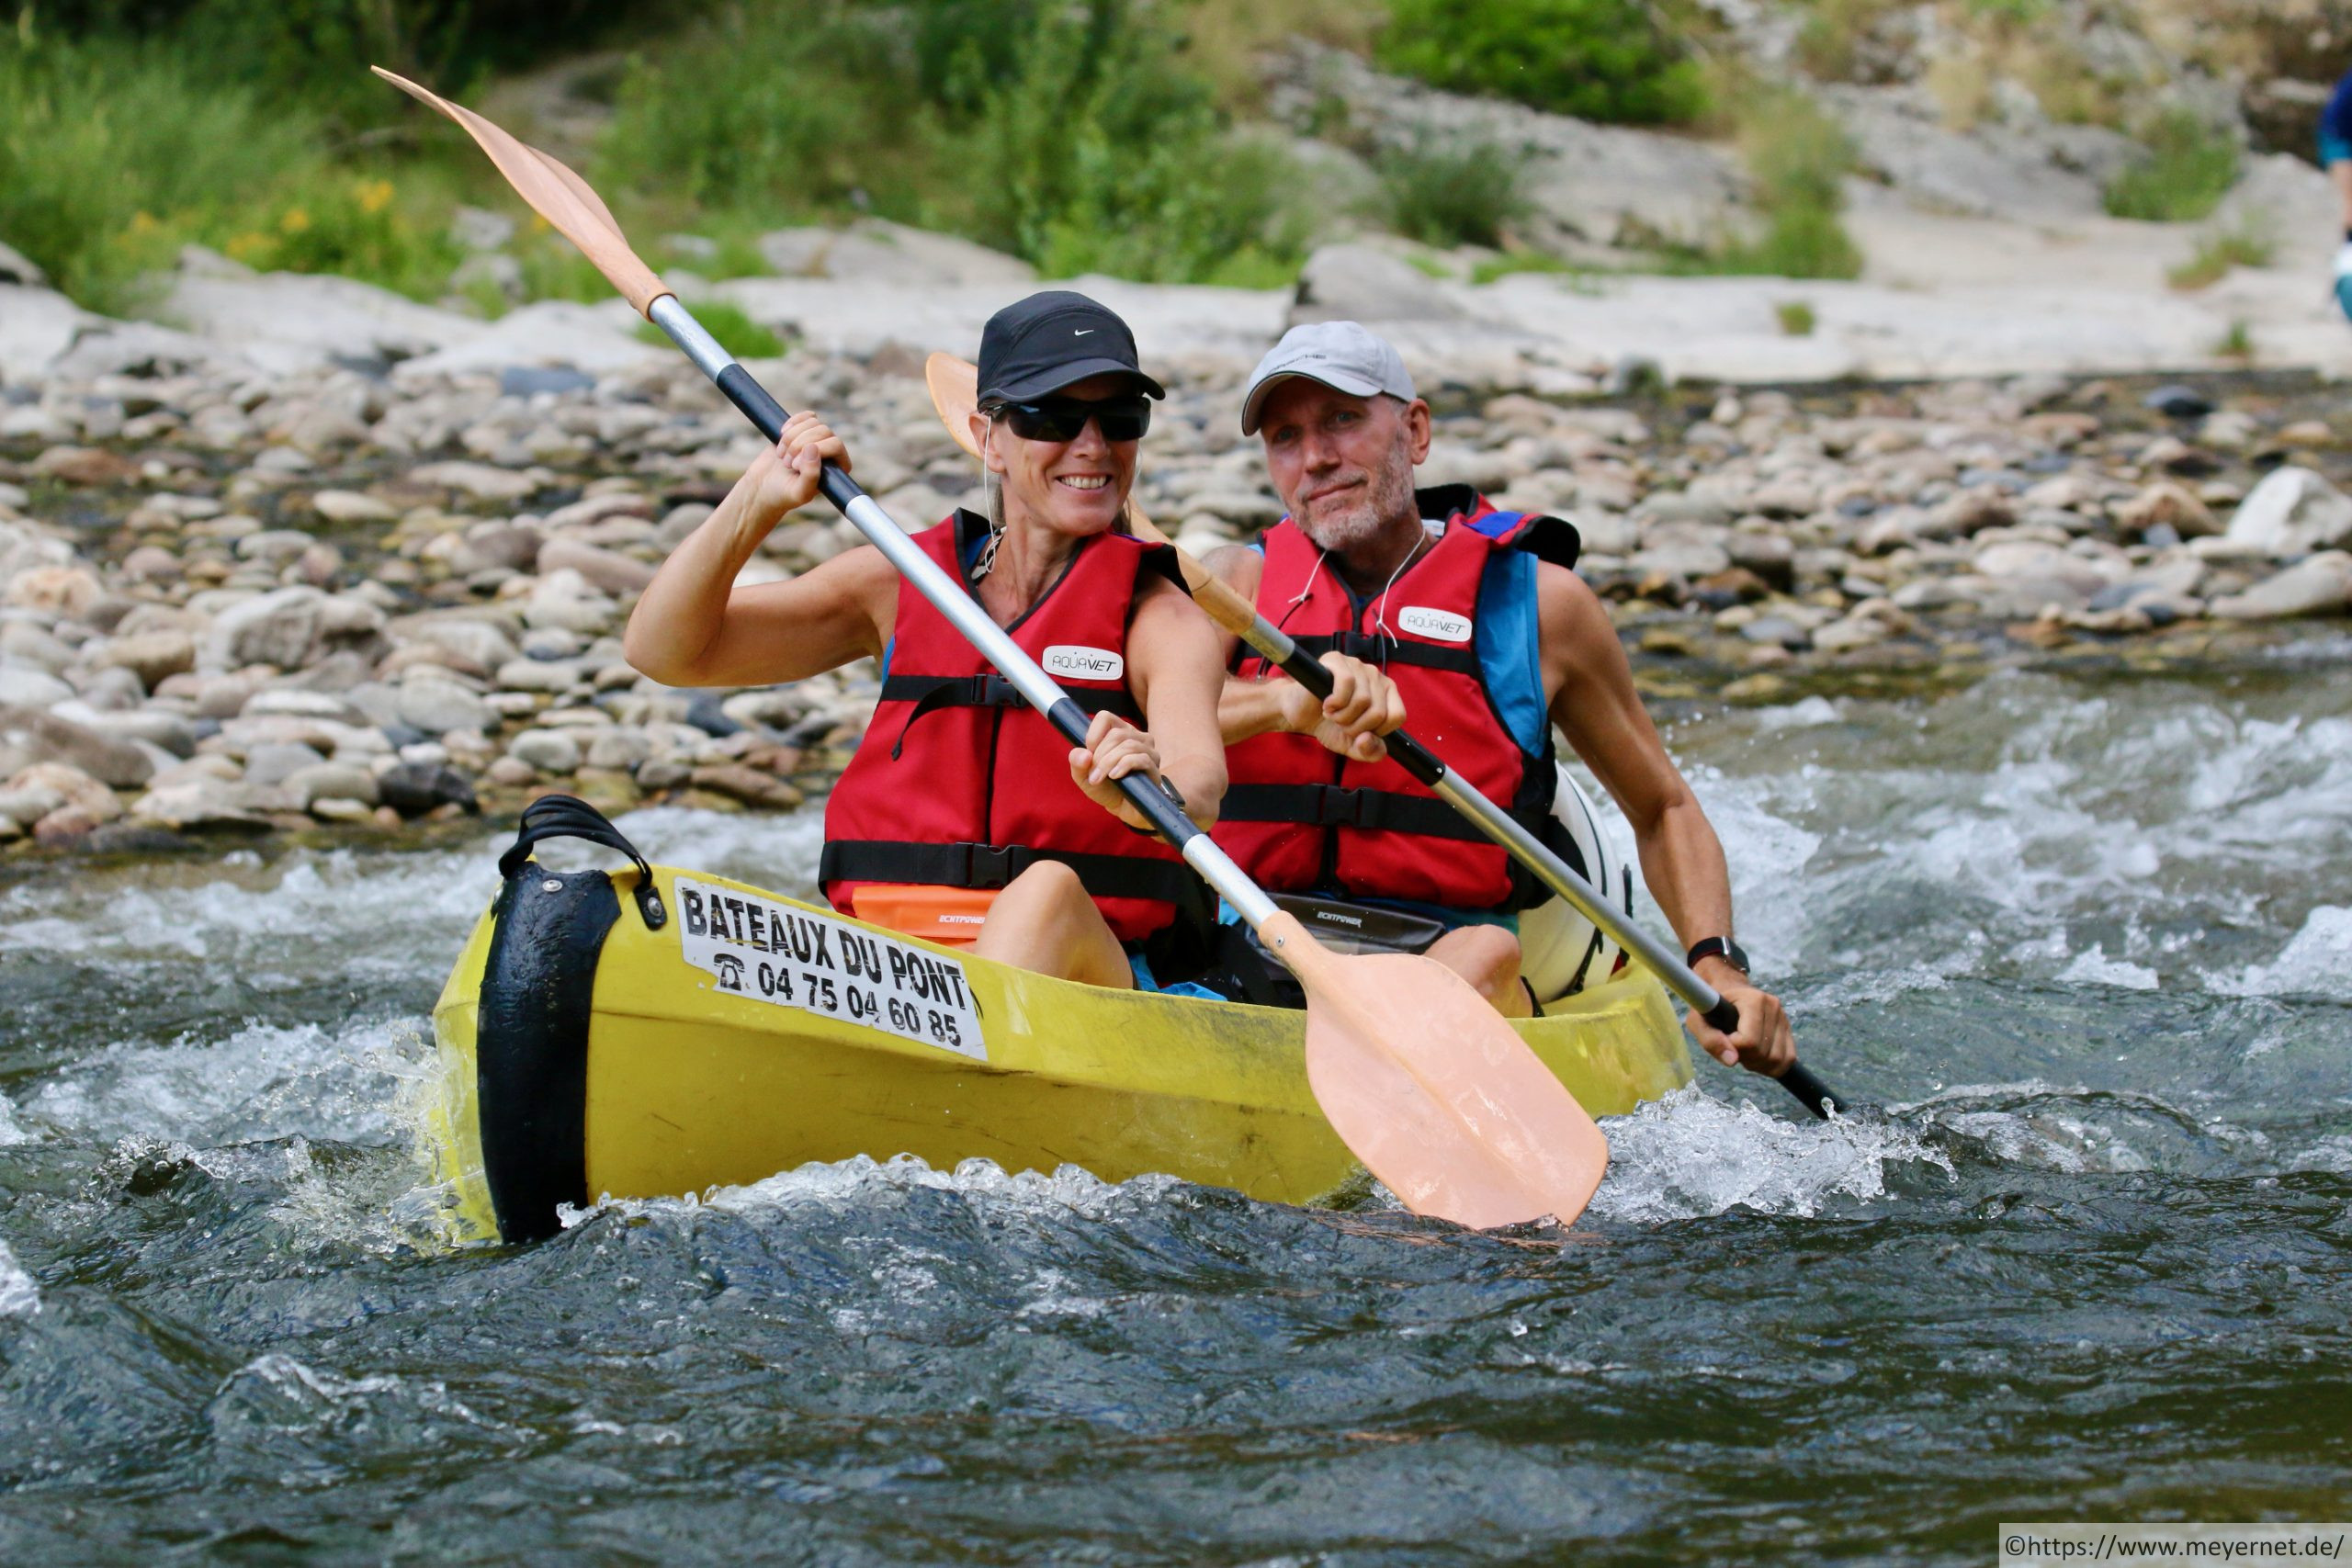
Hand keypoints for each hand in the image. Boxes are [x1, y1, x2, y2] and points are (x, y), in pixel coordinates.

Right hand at [745, 410, 849, 527]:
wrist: (763, 486)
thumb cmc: (783, 494)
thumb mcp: (799, 493)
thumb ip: (811, 476)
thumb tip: (813, 447)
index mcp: (838, 468)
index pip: (835, 444)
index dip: (814, 449)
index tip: (796, 465)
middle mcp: (832, 452)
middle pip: (823, 430)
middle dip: (799, 444)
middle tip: (788, 464)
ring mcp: (818, 439)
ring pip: (812, 422)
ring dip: (791, 438)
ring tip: (783, 456)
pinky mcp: (804, 430)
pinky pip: (806, 416)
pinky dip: (791, 424)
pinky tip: (782, 437)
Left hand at [1068, 711, 1164, 831]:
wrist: (1126, 810)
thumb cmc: (1107, 789)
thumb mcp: (1085, 777)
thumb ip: (1078, 763)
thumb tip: (1083, 754)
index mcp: (1120, 733)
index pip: (1105, 717)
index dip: (1093, 734)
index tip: (1089, 752)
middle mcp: (1137, 738)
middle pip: (1116, 734)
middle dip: (1099, 755)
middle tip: (1093, 774)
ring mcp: (1149, 752)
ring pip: (1128, 745)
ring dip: (1108, 763)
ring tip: (1100, 779)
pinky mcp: (1154, 768)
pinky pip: (1140, 759)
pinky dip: (1123, 766)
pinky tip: (1115, 777)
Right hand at [1277, 652, 1404, 762]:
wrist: (1300, 714)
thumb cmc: (1329, 725)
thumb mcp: (1353, 746)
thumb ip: (1370, 752)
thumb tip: (1367, 739)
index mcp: (1387, 693)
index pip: (1397, 716)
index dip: (1377, 731)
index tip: (1360, 730)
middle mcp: (1376, 676)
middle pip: (1378, 712)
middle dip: (1355, 727)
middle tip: (1340, 723)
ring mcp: (1357, 665)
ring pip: (1362, 700)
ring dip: (1342, 716)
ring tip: (1332, 713)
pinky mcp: (1337, 660)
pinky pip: (1346, 683)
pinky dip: (1334, 702)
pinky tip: (1327, 703)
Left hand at [1686, 961, 1795, 1076]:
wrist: (1728, 993)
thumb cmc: (1711, 1007)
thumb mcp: (1698, 1020)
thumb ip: (1710, 1040)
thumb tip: (1731, 1060)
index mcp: (1753, 1000)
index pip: (1749, 1041)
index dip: (1733, 1047)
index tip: (1725, 1038)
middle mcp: (1773, 1006)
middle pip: (1763, 1053)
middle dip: (1745, 1058)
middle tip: (1733, 1046)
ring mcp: (1784, 1018)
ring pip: (1777, 1060)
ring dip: (1758, 1064)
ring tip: (1744, 1050)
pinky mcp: (1788, 1030)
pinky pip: (1788, 1059)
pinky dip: (1772, 1067)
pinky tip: (1757, 1057)